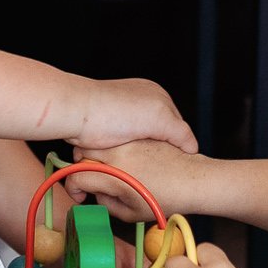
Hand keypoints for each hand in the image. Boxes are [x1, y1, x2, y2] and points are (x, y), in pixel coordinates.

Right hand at [60, 137, 205, 229]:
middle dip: (82, 170)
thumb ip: (107, 204)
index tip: (82, 196)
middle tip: (93, 182)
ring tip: (107, 170)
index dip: (74, 189)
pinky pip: (116, 138)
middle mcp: (117, 154)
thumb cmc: (167, 199)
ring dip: (95, 156)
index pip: (77, 177)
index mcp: (114, 175)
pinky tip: (125, 160)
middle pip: (82, 156)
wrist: (195, 179)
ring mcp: (127, 140)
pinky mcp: (137, 133)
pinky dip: (113, 147)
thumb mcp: (131, 213)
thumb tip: (96, 194)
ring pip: (98, 143)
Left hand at [70, 77, 195, 157]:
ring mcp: (122, 118)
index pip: (176, 127)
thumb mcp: (158, 118)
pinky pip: (120, 152)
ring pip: (138, 147)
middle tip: (154, 169)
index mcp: (156, 97)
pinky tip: (119, 166)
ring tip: (136, 171)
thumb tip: (192, 149)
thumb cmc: (115, 111)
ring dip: (135, 158)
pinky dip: (120, 160)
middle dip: (154, 153)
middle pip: (157, 138)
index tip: (175, 163)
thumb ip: (180, 132)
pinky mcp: (106, 131)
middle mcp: (139, 105)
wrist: (76, 112)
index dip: (176, 146)